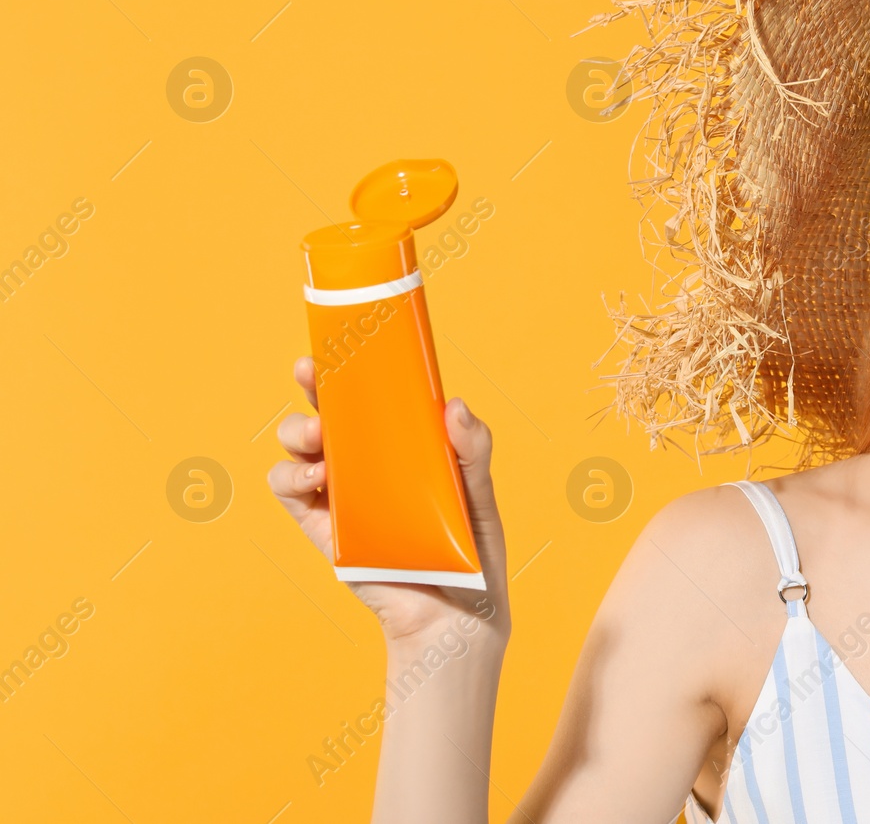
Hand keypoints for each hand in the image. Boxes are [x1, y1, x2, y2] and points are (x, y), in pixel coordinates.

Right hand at [266, 356, 511, 648]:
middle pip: (326, 416)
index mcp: (403, 449)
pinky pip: (291, 495)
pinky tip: (316, 477)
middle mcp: (368, 467)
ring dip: (295, 434)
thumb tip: (455, 406)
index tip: (332, 348)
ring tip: (319, 441)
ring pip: (298, 451)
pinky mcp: (324, 530)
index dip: (346, 371)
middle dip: (311, 390)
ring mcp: (342, 497)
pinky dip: (290, 477)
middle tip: (312, 379)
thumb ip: (473, 452)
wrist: (457, 619)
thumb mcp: (480, 497)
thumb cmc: (473, 555)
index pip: (369, 399)